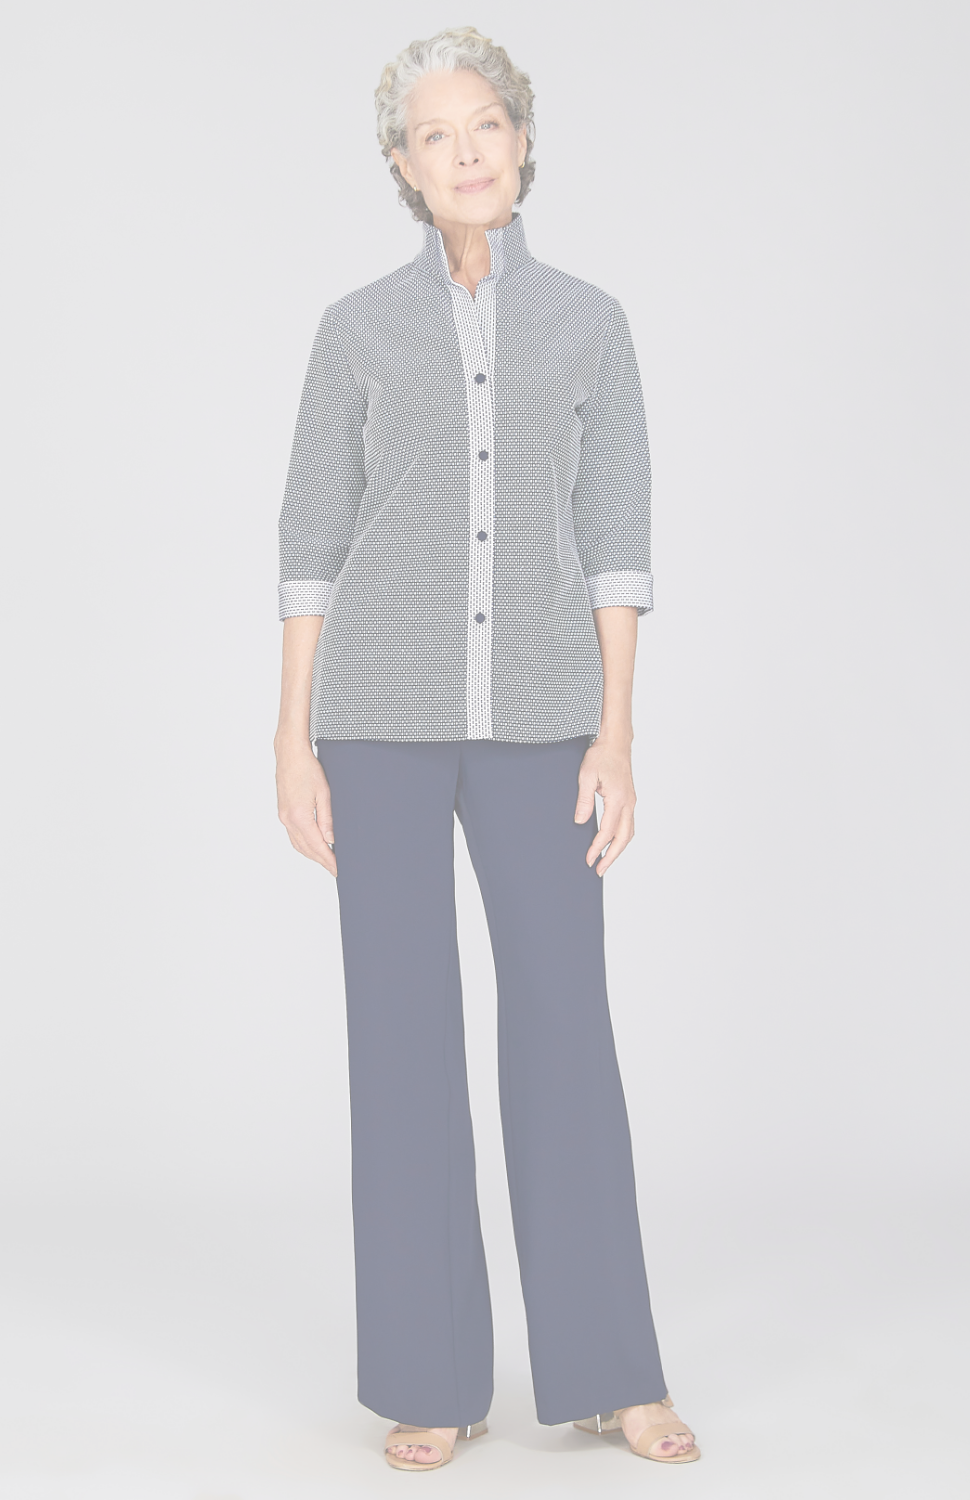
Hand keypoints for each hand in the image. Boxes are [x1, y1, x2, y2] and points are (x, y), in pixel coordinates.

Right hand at [275, 739, 336, 875]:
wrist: (290, 754)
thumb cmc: (307, 768)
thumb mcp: (324, 793)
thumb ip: (327, 819)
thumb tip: (331, 840)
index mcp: (299, 816)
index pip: (316, 846)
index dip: (328, 860)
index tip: (338, 868)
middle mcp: (288, 819)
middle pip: (306, 849)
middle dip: (321, 861)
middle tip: (335, 868)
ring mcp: (283, 816)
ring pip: (298, 844)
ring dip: (312, 854)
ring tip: (327, 860)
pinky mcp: (283, 812)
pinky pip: (293, 835)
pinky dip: (304, 844)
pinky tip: (313, 845)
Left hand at [574, 735, 635, 875]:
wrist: (616, 742)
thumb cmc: (601, 755)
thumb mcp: (586, 776)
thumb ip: (584, 800)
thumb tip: (580, 821)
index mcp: (618, 799)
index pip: (607, 831)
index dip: (598, 848)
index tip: (589, 859)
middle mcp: (628, 803)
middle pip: (623, 838)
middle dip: (611, 856)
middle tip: (599, 870)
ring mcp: (631, 802)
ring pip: (628, 833)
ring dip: (618, 849)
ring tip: (605, 861)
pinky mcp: (630, 799)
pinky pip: (628, 824)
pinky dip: (621, 838)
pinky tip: (612, 843)